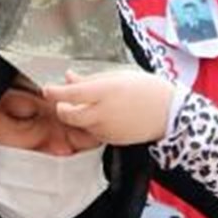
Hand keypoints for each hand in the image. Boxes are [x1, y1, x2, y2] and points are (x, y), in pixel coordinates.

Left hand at [43, 70, 175, 144]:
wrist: (170, 115)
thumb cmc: (148, 90)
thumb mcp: (119, 76)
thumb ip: (91, 79)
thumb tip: (69, 78)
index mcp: (104, 92)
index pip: (69, 93)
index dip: (54, 91)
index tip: (47, 88)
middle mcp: (102, 113)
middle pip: (67, 115)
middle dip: (61, 107)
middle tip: (63, 99)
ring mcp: (105, 129)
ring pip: (78, 124)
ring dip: (76, 115)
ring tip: (90, 104)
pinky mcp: (110, 140)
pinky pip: (91, 132)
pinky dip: (90, 124)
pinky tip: (102, 114)